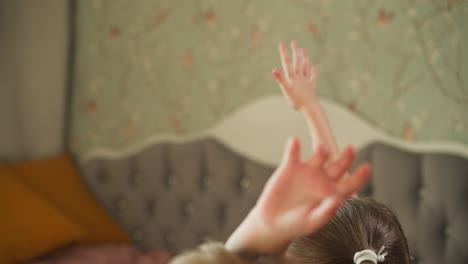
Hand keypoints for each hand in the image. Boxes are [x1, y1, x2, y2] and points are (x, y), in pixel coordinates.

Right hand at [226, 138, 370, 253]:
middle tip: (350, 149)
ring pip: (319, 156)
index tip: (367, 167)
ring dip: (322, 150)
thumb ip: (325, 212)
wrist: (273, 221)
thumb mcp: (311, 222)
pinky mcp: (290, 167)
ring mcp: (307, 171)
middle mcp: (323, 179)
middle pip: (339, 165)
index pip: (351, 183)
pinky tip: (294, 141)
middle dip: (346, 157)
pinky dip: (294, 147)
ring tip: (322, 149)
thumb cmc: (296, 225)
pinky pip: (293, 154)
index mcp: (333, 193)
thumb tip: (338, 201)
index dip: (360, 176)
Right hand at [273, 41, 317, 110]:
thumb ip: (280, 79)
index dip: (284, 53)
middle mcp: (300, 77)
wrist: (310, 108)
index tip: (281, 43)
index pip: (287, 63)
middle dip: (295, 51)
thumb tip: (274, 69)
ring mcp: (306, 81)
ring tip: (303, 50)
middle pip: (297, 61)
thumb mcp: (286, 90)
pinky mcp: (311, 86)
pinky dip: (313, 72)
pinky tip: (315, 67)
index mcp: (293, 77)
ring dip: (304, 58)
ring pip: (305, 66)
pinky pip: (313, 77)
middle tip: (294, 41)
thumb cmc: (297, 100)